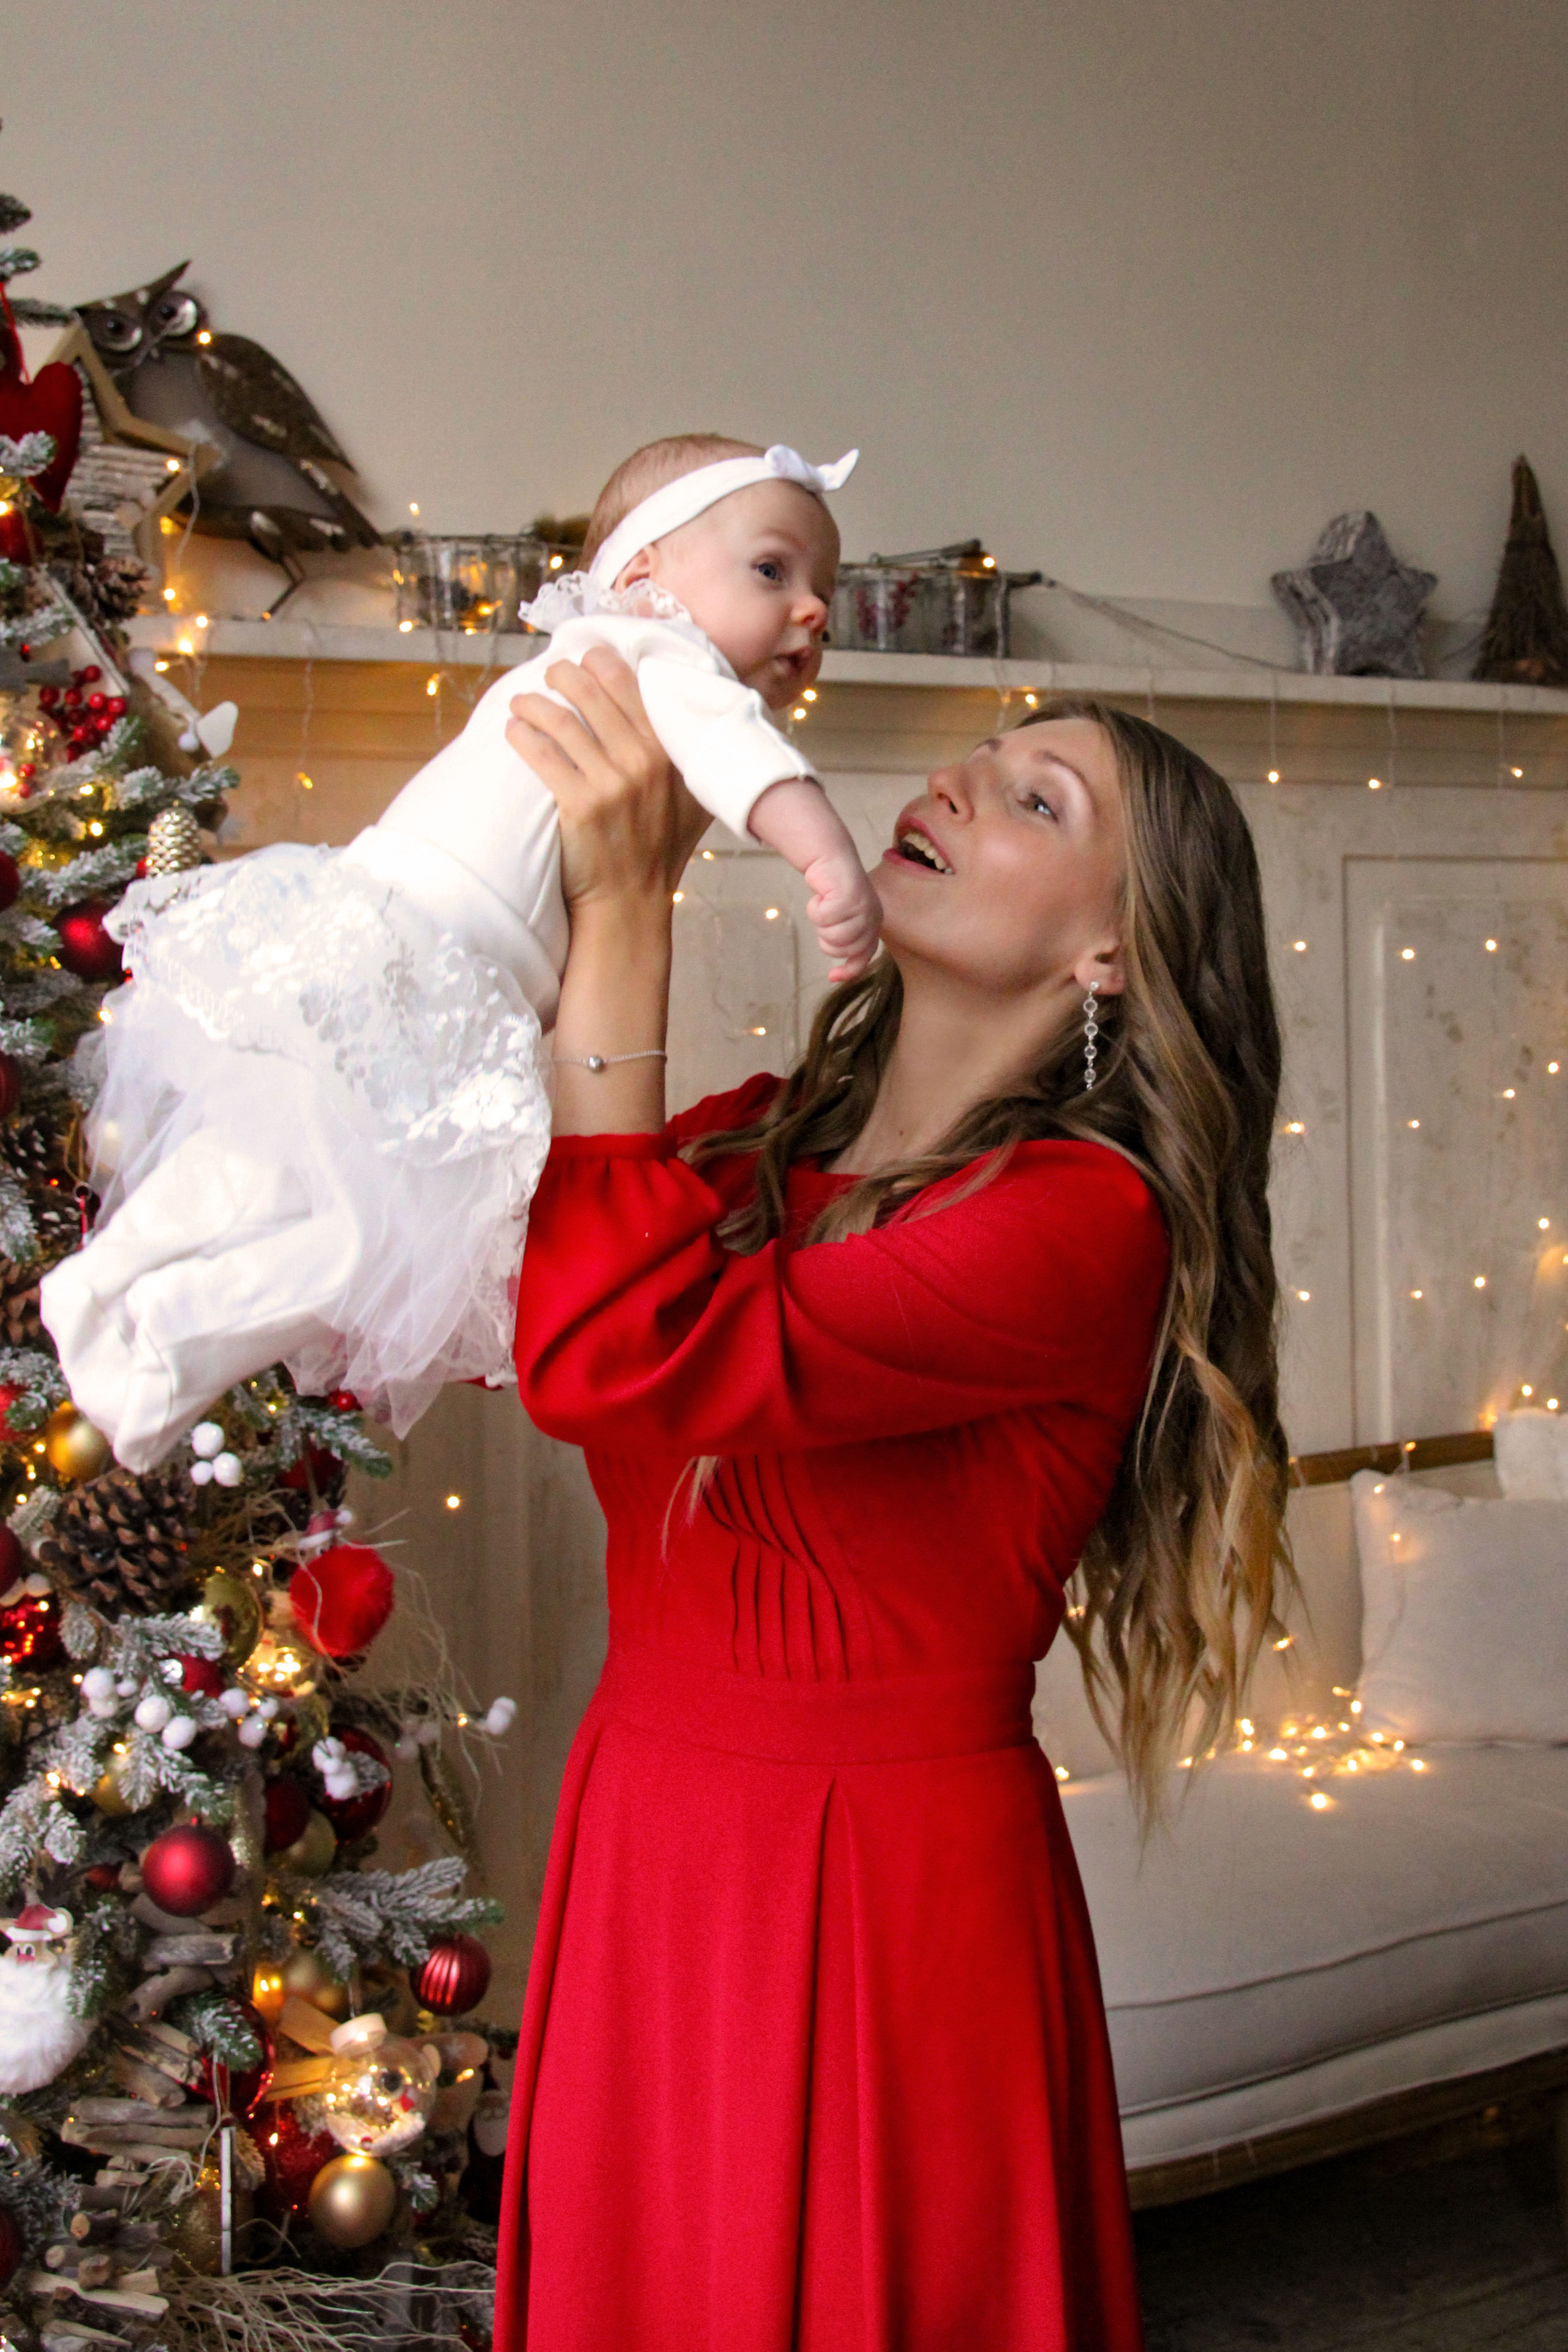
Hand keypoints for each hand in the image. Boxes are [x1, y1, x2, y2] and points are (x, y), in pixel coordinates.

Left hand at [506, 647, 707, 916]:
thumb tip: (697, 712)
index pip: (630, 683)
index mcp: (671, 751)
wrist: (631, 901)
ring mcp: (612, 783)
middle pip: (592, 692)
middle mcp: (645, 761)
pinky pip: (542, 754)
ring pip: (563, 719)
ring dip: (535, 702)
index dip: (601, 661)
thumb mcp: (696, 799)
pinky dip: (522, 735)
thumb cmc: (661, 848)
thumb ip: (693, 756)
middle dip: (563, 673)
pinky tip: (513, 729)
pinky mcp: (580, 805)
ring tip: (522, 701)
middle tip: (550, 673)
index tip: (586, 658)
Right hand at [802, 851, 883, 982]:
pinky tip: (820, 895)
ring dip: (820, 924)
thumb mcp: (843, 920)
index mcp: (873, 925)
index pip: (863, 956)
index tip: (831, 977)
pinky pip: (822, 918)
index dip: (849, 970)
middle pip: (843, 949)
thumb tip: (836, 978)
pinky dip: (814, 908)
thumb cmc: (834, 892)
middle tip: (825, 919)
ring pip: (833, 936)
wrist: (830, 858)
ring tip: (824, 906)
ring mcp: (862, 907)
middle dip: (826, 939)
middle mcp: (872, 917)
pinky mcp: (849, 896)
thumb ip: (845, 941)